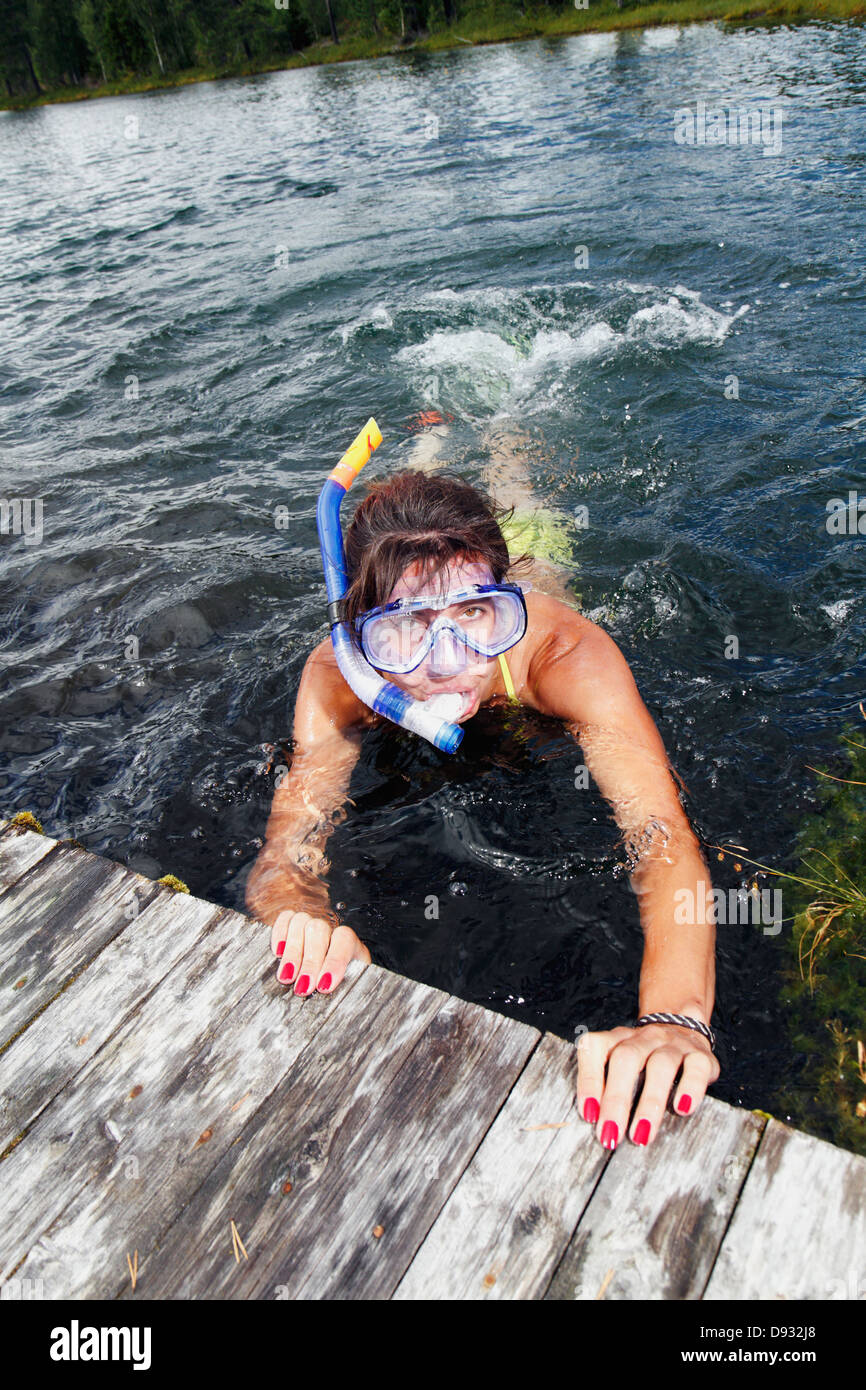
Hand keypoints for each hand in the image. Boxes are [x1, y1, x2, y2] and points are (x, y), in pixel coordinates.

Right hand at [271, 908, 370, 996]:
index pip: (344, 940)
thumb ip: (346, 988)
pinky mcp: (293, 923)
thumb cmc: (344, 980)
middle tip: (303, 988)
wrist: (341, 970)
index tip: (325, 986)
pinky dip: (280, 933)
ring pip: (301, 922)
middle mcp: (330, 929)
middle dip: (309, 962)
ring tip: (286, 977)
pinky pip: (286, 918)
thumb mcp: (350, 984)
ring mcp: (311, 924)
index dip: (334, 961)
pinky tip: (277, 953)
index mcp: (350, 943)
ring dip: (292, 952)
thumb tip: (333, 998)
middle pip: (319, 931)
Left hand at [575, 1022, 719, 1148]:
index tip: (589, 1115)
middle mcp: (644, 1037)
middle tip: (611, 1135)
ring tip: (642, 1135)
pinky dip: (690, 1088)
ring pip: (661, 1066)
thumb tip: (597, 1123)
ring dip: (649, 1103)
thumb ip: (607, 1087)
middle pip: (625, 1059)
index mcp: (618, 1038)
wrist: (684, 1030)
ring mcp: (673, 1044)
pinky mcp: (701, 1055)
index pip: (595, 1048)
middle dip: (616, 1100)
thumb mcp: (622, 1065)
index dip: (588, 1080)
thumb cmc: (646, 1060)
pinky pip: (696, 1067)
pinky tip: (683, 1110)